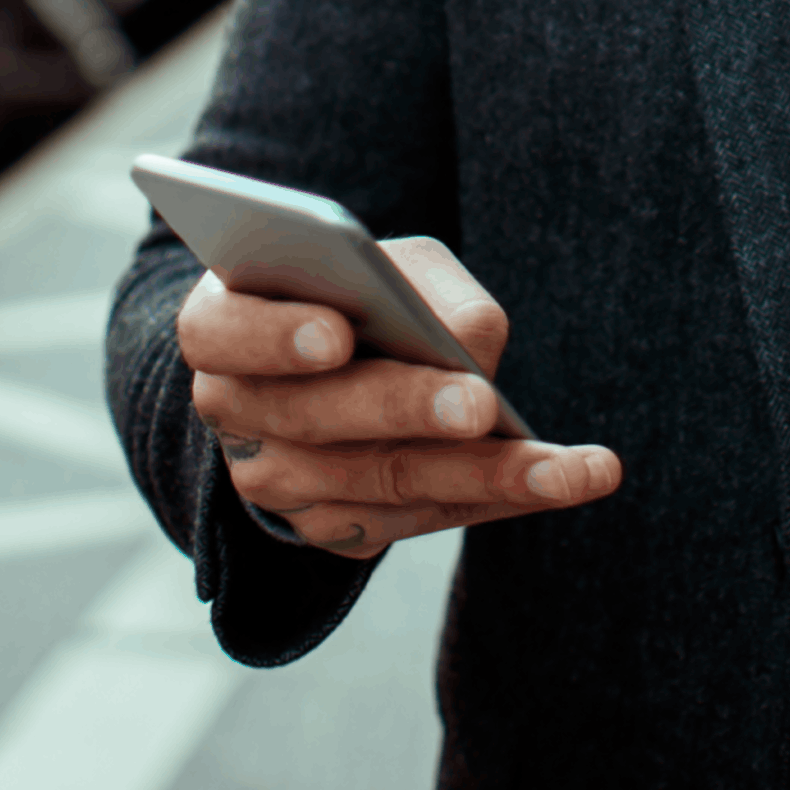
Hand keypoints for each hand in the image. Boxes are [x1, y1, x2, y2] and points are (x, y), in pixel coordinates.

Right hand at [179, 234, 621, 560]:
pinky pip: (417, 520)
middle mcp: (235, 412)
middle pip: (315, 418)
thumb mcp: (390, 262)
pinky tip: (568, 480)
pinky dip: (497, 499)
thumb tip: (473, 347)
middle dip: (405, 409)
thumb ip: (423, 288)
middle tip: (480, 404)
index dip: (277, 336)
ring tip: (565, 467)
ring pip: (378, 483)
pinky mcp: (332, 527)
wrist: (328, 368)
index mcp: (221, 326)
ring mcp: (277, 482)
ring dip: (480, 475)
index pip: (227, 332)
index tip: (337, 335)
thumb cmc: (362, 291)